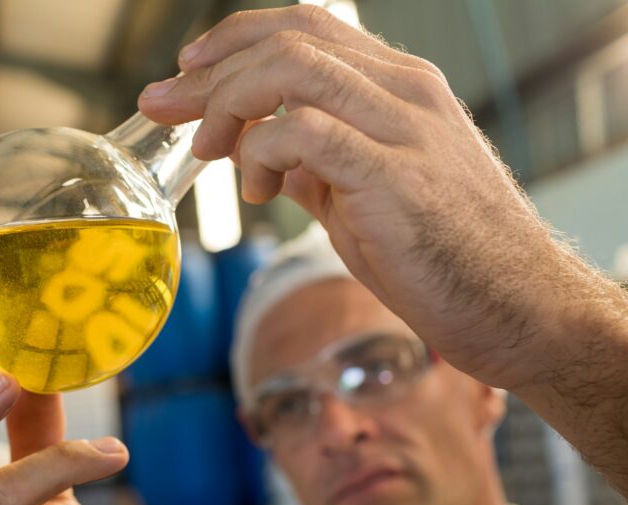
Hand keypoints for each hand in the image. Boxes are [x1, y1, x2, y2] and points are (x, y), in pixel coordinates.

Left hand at [137, 5, 570, 390]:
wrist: (513, 305)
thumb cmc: (441, 254)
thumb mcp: (367, 194)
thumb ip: (316, 164)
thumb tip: (260, 154)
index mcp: (399, 86)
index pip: (305, 27)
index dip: (234, 40)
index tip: (187, 72)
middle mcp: (405, 91)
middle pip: (287, 39)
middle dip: (208, 72)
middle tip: (162, 109)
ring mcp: (404, 129)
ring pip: (291, 70)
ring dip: (227, 104)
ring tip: (207, 151)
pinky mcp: (395, 177)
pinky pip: (304, 134)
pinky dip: (261, 154)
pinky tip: (258, 191)